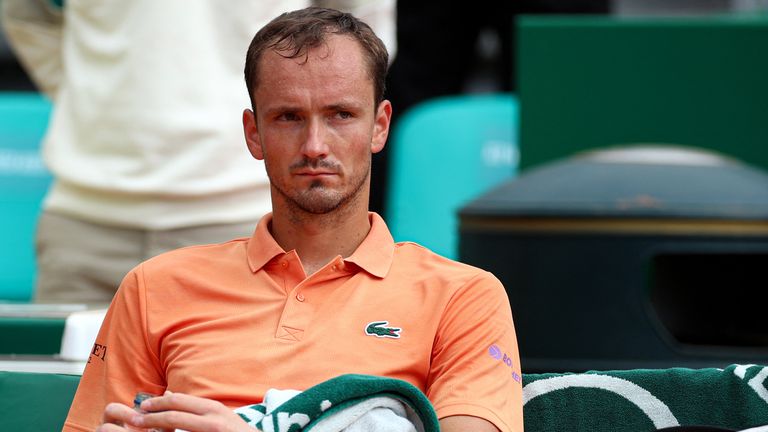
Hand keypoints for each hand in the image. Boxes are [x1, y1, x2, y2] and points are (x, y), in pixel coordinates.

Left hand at [96, 392, 254, 431]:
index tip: (143, 407)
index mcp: (213, 408)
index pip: (180, 401)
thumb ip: (197, 409)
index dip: (158, 403)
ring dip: (156, 426)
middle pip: (174, 414)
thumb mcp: (220, 417)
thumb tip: (169, 396)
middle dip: (151, 416)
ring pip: (176, 425)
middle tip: (135, 418)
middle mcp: (212, 419)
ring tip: (140, 428)